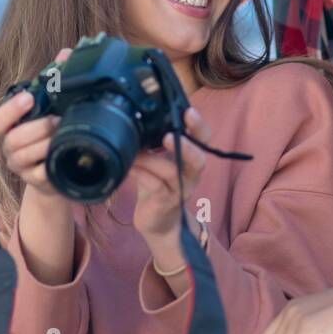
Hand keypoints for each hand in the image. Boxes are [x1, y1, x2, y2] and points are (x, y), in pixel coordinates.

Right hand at [0, 47, 72, 204]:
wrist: (59, 170)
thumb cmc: (51, 132)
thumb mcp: (52, 106)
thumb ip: (55, 80)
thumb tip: (66, 53)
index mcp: (11, 127)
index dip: (10, 109)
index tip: (28, 98)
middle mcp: (10, 147)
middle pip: (13, 139)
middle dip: (36, 128)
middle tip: (56, 120)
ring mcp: (21, 166)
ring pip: (24, 156)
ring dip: (44, 144)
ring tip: (61, 135)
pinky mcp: (35, 181)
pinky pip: (39, 175)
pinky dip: (51, 164)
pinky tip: (63, 155)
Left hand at [128, 107, 209, 249]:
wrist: (156, 221)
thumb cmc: (157, 184)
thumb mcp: (159, 159)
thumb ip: (155, 141)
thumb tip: (139, 115)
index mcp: (191, 158)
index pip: (203, 138)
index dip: (199, 125)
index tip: (188, 111)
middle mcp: (191, 174)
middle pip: (199, 159)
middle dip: (187, 146)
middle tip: (169, 137)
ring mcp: (180, 190)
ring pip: (172, 172)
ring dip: (150, 159)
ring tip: (134, 152)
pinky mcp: (166, 203)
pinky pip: (155, 186)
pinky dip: (141, 174)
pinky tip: (129, 167)